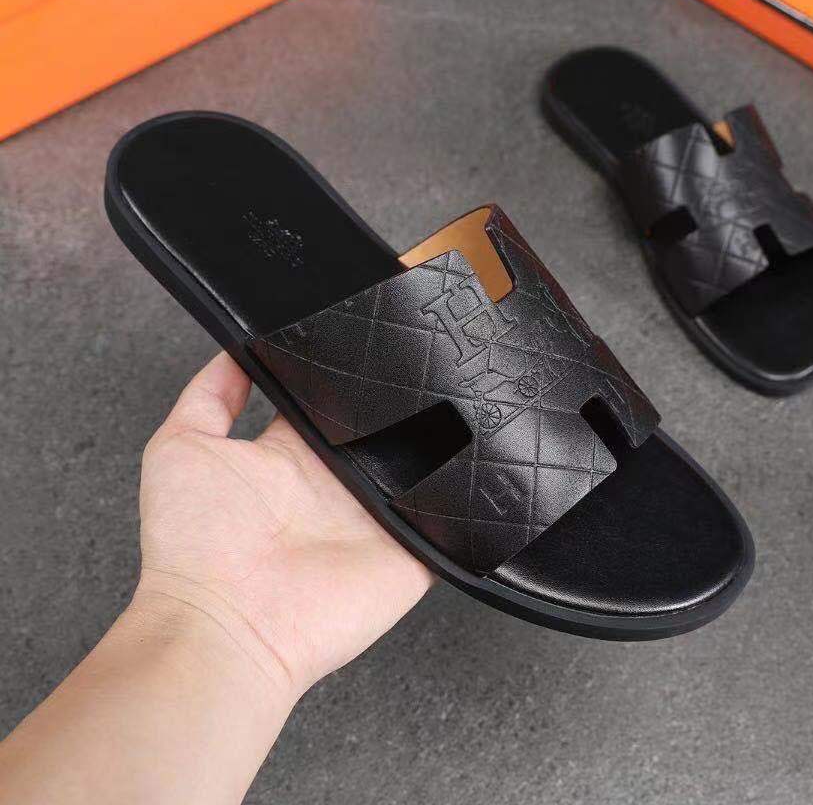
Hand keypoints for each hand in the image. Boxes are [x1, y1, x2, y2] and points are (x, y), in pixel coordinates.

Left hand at [134, 352, 432, 701]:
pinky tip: (479, 461)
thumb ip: (209, 396)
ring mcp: (377, 521)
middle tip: (419, 363)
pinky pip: (452, 520)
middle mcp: (337, 485)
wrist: (225, 628)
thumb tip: (235, 351)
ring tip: (460, 400)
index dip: (346, 375)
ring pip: (424, 467)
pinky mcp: (411, 555)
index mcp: (292, 458)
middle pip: (383, 430)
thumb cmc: (193, 546)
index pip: (330, 404)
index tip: (364, 338)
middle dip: (401, 401)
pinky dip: (466, 500)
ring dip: (440, 442)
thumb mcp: (180, 448)